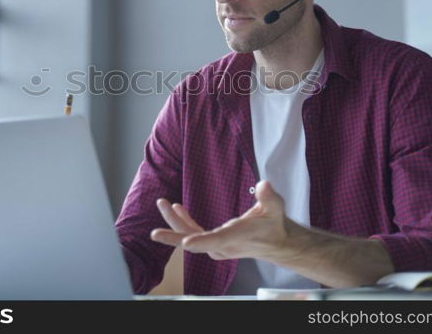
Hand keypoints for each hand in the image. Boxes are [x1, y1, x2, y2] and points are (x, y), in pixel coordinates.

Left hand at [150, 180, 305, 260]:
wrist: (277, 243)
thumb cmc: (274, 225)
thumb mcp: (275, 208)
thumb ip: (269, 196)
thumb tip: (264, 184)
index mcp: (237, 236)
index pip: (217, 241)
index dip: (201, 241)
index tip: (185, 242)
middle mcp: (224, 245)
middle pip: (195, 242)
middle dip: (174, 235)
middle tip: (154, 233)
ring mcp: (218, 247)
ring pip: (191, 238)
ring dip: (175, 223)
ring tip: (163, 204)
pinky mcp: (215, 244)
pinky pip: (195, 235)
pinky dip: (184, 223)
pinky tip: (178, 209)